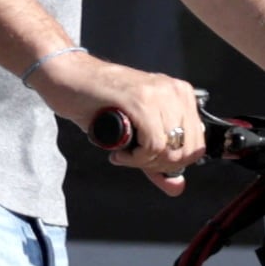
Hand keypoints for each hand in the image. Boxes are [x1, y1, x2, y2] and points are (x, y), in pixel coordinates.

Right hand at [33, 57, 206, 196]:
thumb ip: (157, 160)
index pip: (197, 145)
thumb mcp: (134, 133)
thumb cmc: (97, 102)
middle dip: (159, 165)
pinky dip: (135, 158)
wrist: (67, 77)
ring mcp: (158, 93)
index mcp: (180, 94)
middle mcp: (173, 91)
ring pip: (170, 150)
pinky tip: (119, 152)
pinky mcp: (139, 99)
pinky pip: (153, 144)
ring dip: (144, 162)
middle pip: (186, 150)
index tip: (148, 160)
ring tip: (124, 154)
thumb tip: (177, 187)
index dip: (173, 163)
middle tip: (134, 159)